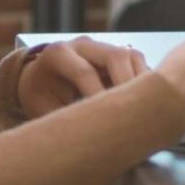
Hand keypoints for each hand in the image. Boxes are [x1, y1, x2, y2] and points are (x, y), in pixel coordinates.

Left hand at [17, 36, 148, 119]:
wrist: (41, 80)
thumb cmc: (40, 98)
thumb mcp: (42, 108)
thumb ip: (64, 118)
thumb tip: (87, 139)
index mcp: (58, 53)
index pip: (84, 71)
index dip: (97, 96)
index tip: (106, 122)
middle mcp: (83, 45)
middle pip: (115, 56)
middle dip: (126, 85)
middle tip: (132, 115)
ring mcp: (103, 46)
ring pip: (132, 57)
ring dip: (140, 84)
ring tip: (142, 112)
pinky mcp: (118, 53)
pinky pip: (138, 63)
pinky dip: (144, 83)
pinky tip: (142, 106)